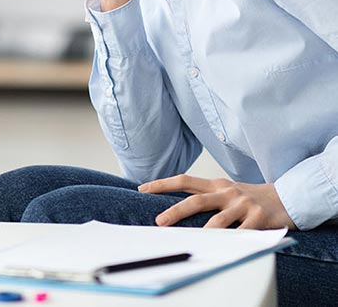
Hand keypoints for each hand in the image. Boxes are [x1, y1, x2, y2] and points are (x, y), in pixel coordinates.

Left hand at [139, 175, 296, 229]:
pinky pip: (243, 234)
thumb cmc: (249, 198)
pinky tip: (224, 250)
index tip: (142, 189)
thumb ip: (205, 197)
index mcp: (216, 185)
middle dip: (176, 211)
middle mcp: (227, 193)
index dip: (163, 184)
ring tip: (191, 242)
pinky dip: (232, 242)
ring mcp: (243, 205)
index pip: (184, 181)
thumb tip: (176, 207)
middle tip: (159, 221)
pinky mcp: (259, 219)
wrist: (287, 198)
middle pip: (196, 200)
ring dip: (203, 232)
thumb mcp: (226, 192)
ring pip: (218, 220)